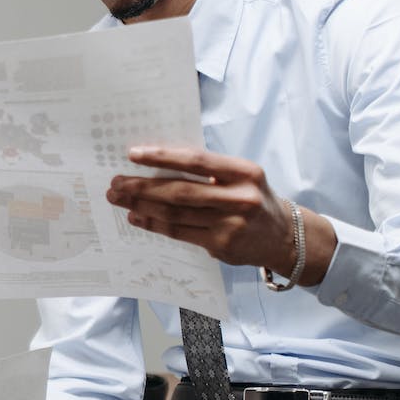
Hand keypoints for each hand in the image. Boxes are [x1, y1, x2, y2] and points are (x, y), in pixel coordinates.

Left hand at [106, 146, 332, 284]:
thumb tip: (157, 163)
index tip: (133, 154)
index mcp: (244, 172)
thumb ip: (207, 171)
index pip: (196, 161)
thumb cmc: (253, 199)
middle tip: (116, 183)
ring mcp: (230, 224)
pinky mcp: (221, 245)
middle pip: (180, 191)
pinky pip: (179, 233)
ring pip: (175, 214)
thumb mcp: (241, 177)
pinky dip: (154, 224)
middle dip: (142, 187)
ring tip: (119, 198)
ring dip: (142, 206)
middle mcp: (240, 198)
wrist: (284, 237)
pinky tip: (137, 217)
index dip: (162, 157)